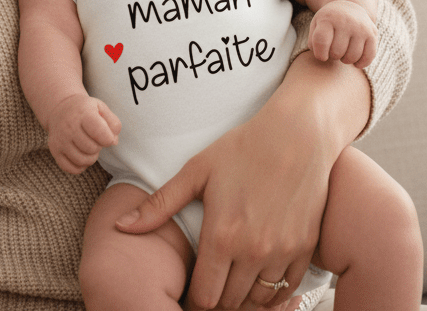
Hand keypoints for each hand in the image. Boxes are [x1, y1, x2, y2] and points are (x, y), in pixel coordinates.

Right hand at [45, 94, 120, 174]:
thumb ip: (113, 123)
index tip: (107, 135)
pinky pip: (71, 169)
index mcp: (83, 113)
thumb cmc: (85, 110)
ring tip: (90, 148)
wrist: (60, 109)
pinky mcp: (55, 150)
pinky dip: (80, 166)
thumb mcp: (101, 108)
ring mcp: (60, 139)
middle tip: (96, 140)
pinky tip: (82, 155)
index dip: (109, 139)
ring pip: (82, 160)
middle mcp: (69, 126)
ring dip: (91, 158)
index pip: (100, 133)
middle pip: (92, 148)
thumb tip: (113, 142)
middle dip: (99, 147)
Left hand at [115, 61, 343, 309]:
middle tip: (211, 280)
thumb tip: (120, 227)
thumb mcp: (197, 170)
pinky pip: (287, 291)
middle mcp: (253, 251)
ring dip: (244, 296)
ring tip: (233, 277)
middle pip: (229, 304)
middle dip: (217, 298)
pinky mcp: (306, 249)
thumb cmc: (243, 147)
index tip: (191, 285)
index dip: (193, 297)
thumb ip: (159, 204)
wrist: (297, 133)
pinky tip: (260, 274)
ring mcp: (283, 252)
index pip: (203, 297)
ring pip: (258, 301)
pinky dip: (273, 290)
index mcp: (221, 235)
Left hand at [309, 0, 376, 67]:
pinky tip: (355, 61)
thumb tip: (322, 57)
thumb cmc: (329, 21)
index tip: (321, 56)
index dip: (320, 54)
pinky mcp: (372, 34)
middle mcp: (345, 21)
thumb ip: (314, 42)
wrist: (348, 7)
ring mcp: (360, 27)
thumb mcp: (316, 25)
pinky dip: (361, 63)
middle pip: (336, 52)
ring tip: (343, 52)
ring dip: (345, 60)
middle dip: (333, 56)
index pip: (321, 41)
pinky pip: (368, 57)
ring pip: (352, 57)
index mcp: (328, 18)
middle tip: (333, 50)